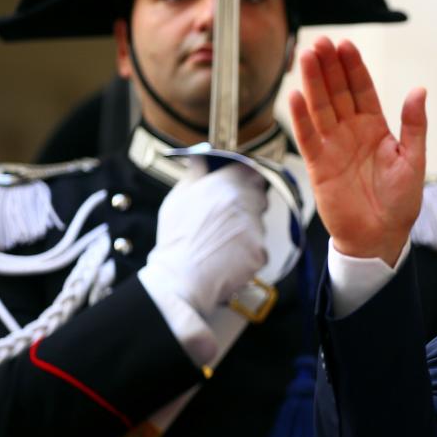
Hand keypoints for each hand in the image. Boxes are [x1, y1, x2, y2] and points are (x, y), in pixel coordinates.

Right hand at [140, 158, 268, 317]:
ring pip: (259, 223)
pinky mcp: (261, 252)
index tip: (242, 184)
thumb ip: (196, 173)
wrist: (180, 280)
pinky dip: (248, 252)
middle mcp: (244, 204)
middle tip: (228, 219)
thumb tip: (202, 156)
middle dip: (249, 204)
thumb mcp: (178, 198)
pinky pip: (259, 248)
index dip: (247, 177)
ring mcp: (255, 229)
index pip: (251, 170)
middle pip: (260, 196)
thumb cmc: (176, 240)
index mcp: (224, 186)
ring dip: (247, 229)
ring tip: (221, 242)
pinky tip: (228, 257)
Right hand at [288, 37, 425, 265]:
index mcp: (376, 128)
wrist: (381, 236)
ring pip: (320, 108)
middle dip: (329, 68)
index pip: (362, 90)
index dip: (353, 68)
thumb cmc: (400, 202)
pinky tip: (295, 96)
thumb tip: (420, 91)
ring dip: (313, 83)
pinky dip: (300, 118)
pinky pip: (307, 137)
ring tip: (307, 57)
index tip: (346, 45)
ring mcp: (333, 146)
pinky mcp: (319, 165)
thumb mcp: (414, 160)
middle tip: (321, 43)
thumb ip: (414, 125)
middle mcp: (352, 132)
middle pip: (337, 93)